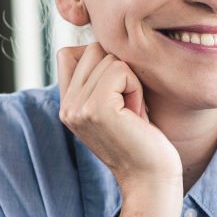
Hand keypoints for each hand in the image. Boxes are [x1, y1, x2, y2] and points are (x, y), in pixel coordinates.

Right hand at [57, 43, 182, 208]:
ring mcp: (77, 107)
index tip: (118, 96)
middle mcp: (65, 106)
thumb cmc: (143, 139)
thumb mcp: (114, 104)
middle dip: (121, 71)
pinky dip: (136, 88)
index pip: (69, 52)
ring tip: (132, 113)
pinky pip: (121, 69)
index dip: (101, 62)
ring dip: (131, 82)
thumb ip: (98, 77)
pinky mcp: (96, 108)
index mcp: (66, 104)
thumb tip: (101, 38)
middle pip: (93, 49)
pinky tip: (136, 115)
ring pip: (108, 58)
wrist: (151, 179)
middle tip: (128, 108)